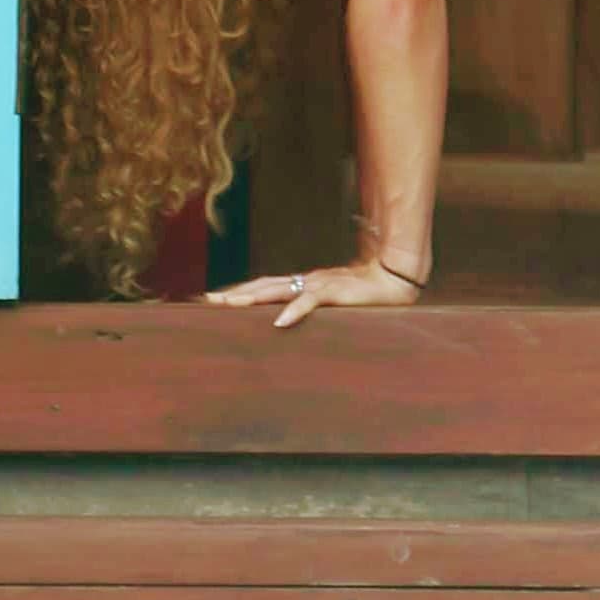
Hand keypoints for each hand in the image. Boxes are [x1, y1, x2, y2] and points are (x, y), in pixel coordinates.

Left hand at [207, 257, 424, 330]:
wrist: (392, 277)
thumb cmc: (361, 294)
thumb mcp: (329, 303)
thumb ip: (309, 307)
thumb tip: (286, 320)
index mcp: (301, 285)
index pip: (262, 287)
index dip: (238, 293)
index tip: (212, 300)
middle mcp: (304, 281)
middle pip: (261, 287)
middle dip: (234, 295)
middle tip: (207, 301)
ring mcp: (317, 285)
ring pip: (278, 290)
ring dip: (252, 298)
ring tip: (229, 306)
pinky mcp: (335, 292)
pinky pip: (311, 301)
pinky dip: (295, 310)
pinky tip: (279, 321)